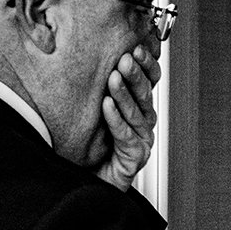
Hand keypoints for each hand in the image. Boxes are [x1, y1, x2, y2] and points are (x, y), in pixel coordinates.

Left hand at [95, 45, 161, 190]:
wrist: (88, 181)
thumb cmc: (89, 147)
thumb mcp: (91, 111)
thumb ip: (94, 87)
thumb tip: (80, 52)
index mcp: (137, 108)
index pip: (149, 82)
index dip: (146, 66)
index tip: (137, 48)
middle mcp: (143, 123)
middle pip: (145, 95)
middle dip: (136, 76)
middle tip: (126, 59)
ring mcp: (141, 140)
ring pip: (136, 113)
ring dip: (125, 94)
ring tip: (114, 79)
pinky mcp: (134, 157)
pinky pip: (126, 136)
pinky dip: (116, 120)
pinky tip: (108, 106)